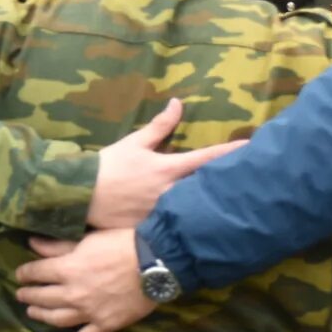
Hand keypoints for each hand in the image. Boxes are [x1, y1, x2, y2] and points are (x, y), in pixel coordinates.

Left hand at [12, 227, 147, 331]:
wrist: (155, 263)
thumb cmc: (122, 243)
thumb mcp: (88, 238)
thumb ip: (58, 245)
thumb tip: (32, 243)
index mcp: (67, 269)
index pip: (36, 273)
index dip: (25, 274)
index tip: (20, 275)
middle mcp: (73, 294)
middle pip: (43, 297)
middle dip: (29, 295)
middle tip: (22, 294)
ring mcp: (89, 312)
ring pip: (57, 319)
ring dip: (42, 316)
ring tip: (33, 312)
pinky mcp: (105, 325)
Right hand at [88, 98, 242, 228]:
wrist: (81, 196)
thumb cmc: (107, 166)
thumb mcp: (133, 142)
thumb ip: (159, 126)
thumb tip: (178, 104)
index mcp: (167, 168)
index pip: (206, 158)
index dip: (230, 151)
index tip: (251, 147)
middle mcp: (170, 192)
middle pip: (205, 187)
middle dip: (223, 182)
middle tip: (245, 177)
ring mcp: (163, 212)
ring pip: (193, 207)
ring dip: (206, 202)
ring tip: (226, 201)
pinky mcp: (153, 227)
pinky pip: (175, 223)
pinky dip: (186, 219)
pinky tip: (198, 222)